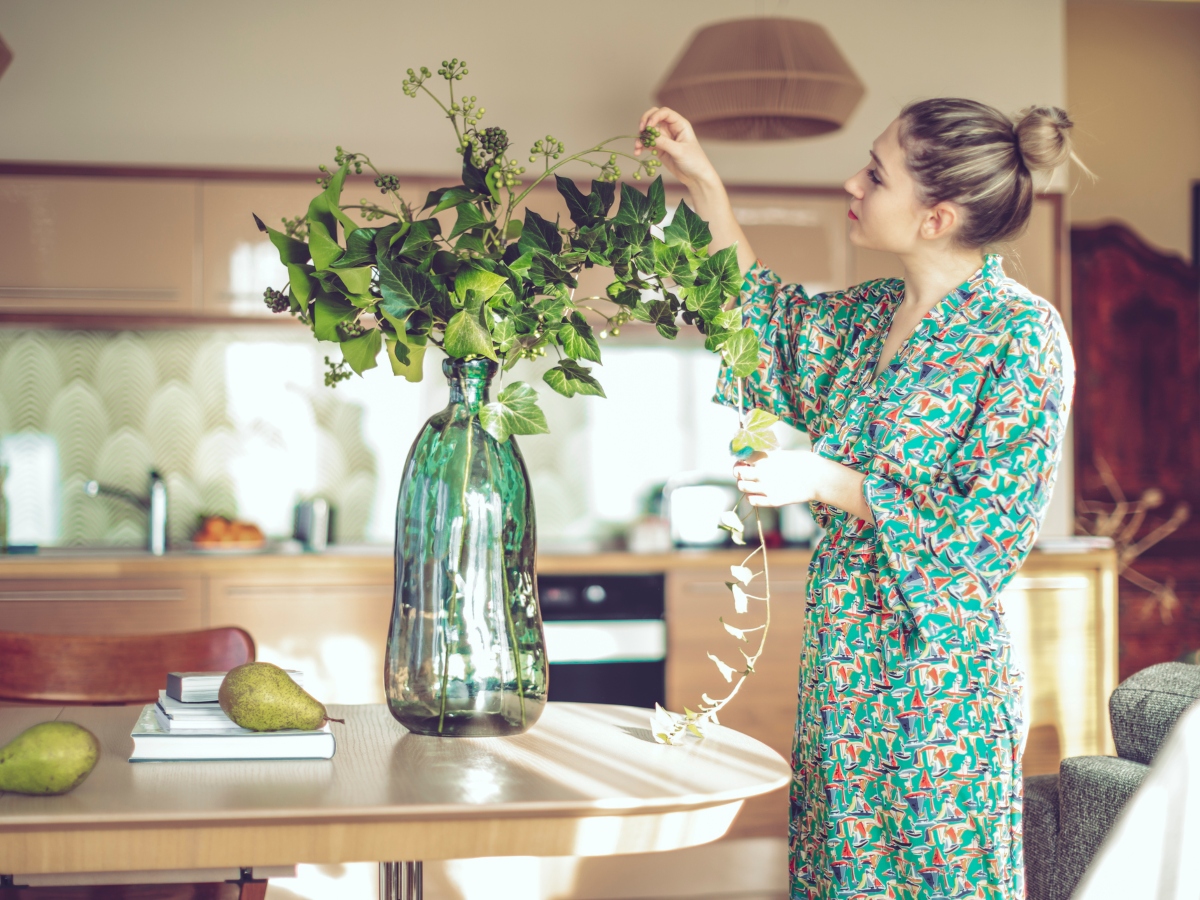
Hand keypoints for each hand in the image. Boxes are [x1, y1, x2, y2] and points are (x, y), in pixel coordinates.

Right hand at [635, 107, 717, 190]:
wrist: (695, 177)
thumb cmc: (694, 161)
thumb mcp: (679, 151)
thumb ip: (664, 143)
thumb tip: (649, 136)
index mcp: (679, 124)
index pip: (664, 112)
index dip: (654, 116)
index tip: (648, 126)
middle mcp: (671, 128)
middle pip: (654, 117)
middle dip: (645, 122)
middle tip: (640, 131)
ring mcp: (664, 138)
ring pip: (649, 132)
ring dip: (641, 137)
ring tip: (637, 146)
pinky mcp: (659, 148)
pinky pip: (648, 144)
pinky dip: (641, 146)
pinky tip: (637, 152)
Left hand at [734, 450, 874, 522]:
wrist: (819, 478)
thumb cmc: (805, 462)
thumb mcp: (783, 454)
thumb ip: (767, 457)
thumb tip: (755, 458)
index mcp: (766, 458)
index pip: (742, 456)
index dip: (739, 458)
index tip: (742, 460)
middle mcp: (763, 472)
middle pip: (738, 472)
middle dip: (739, 472)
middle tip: (744, 472)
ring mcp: (767, 487)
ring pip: (742, 487)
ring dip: (744, 484)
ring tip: (751, 484)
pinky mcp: (773, 500)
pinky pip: (752, 500)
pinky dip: (752, 497)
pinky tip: (758, 494)